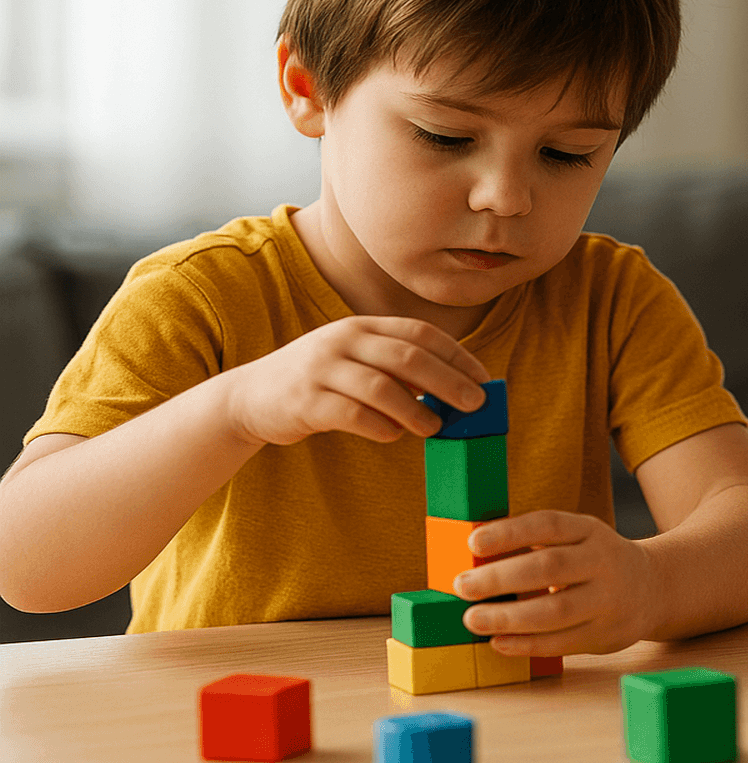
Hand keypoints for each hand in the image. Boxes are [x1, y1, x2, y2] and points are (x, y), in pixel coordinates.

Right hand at [220, 316, 489, 446]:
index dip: (456, 355)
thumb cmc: (320, 382)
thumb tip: (455, 390)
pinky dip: (379, 425)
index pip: (421, 333)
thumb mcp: (356, 362)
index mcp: (362, 327)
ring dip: (416, 409)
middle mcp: (342, 340)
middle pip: (407, 356)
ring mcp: (321, 369)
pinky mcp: (305, 401)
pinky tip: (394, 435)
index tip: (483, 378)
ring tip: (436, 427)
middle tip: (475, 404)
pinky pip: (351, 414)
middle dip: (448, 381)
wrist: (250, 397)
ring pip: (381, 386)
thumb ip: (397, 369)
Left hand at [453, 510, 654, 655]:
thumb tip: (475, 559)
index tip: (473, 542)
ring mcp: (609, 600)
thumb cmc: (594, 562)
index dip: (511, 532)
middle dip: (500, 578)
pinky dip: (526, 644)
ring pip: (556, 611)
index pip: (549, 525)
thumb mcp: (578, 539)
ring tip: (473, 619)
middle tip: (463, 586)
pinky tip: (499, 642)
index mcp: (591, 531)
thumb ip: (537, 545)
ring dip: (508, 617)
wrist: (654, 587)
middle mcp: (604, 562)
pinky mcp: (608, 635)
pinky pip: (563, 643)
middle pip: (549, 568)